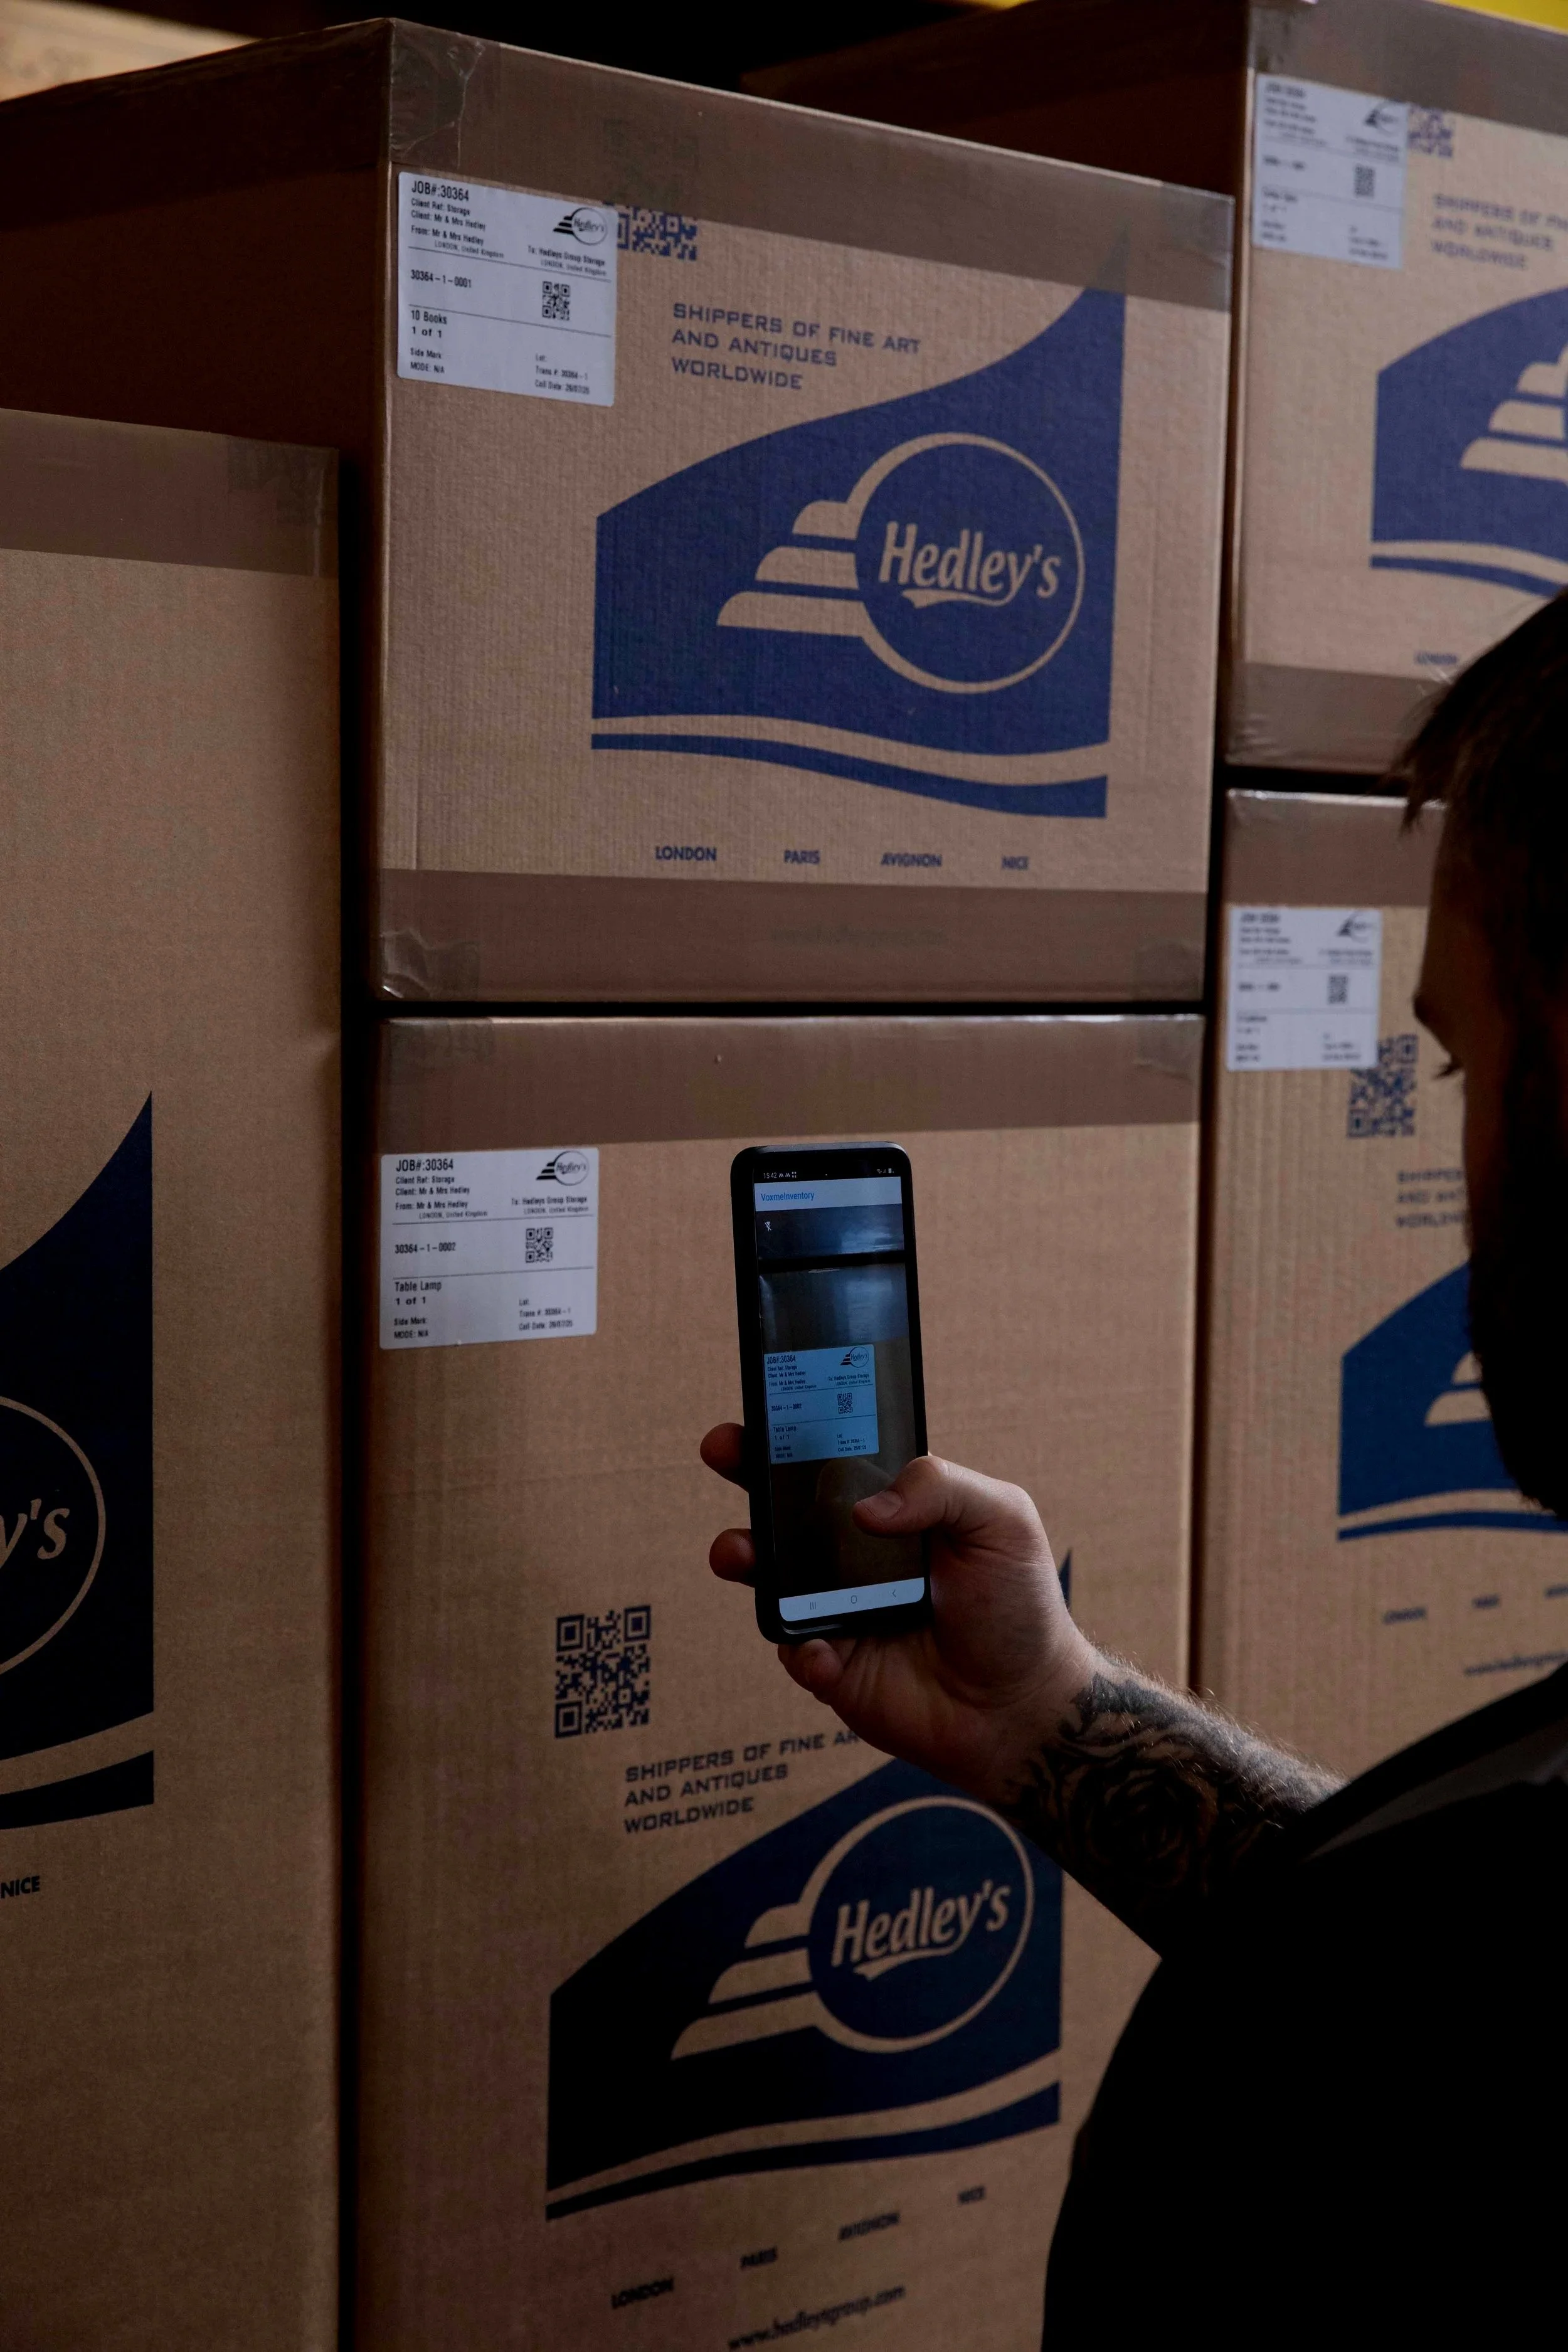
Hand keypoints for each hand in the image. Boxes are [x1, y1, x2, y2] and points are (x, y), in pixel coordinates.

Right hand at [700, 1425, 1095, 1812]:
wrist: (1022, 1705)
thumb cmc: (1018, 1606)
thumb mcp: (1002, 1521)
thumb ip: (940, 1489)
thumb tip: (866, 1507)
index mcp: (892, 1507)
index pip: (835, 1456)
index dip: (796, 1428)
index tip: (767, 1404)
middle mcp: (854, 1553)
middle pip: (784, 1505)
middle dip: (745, 1471)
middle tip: (724, 1449)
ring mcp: (836, 1607)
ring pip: (770, 1577)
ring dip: (744, 1556)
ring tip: (738, 1554)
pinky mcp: (833, 1664)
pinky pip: (796, 1651)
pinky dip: (802, 1649)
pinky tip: (825, 1651)